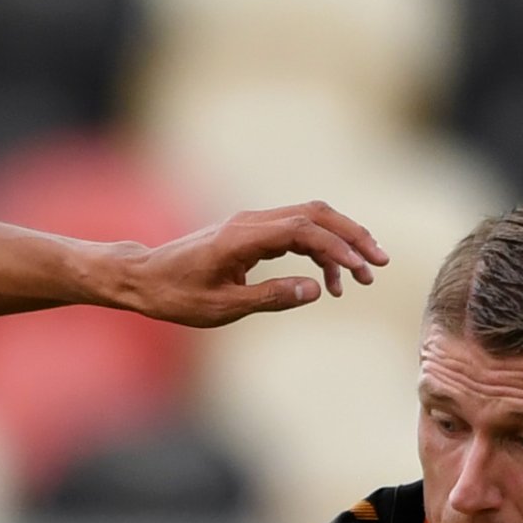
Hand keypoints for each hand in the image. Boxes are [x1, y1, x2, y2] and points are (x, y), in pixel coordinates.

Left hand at [102, 203, 388, 326]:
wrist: (144, 278)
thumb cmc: (177, 296)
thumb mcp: (223, 307)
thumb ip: (271, 297)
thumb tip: (315, 290)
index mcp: (243, 237)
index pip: (303, 230)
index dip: (336, 248)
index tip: (359, 271)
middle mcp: (251, 222)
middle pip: (315, 214)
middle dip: (351, 236)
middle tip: (378, 264)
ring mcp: (252, 224)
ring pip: (309, 219)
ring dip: (340, 242)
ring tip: (361, 276)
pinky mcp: (252, 233)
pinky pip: (295, 232)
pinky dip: (318, 250)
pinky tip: (327, 282)